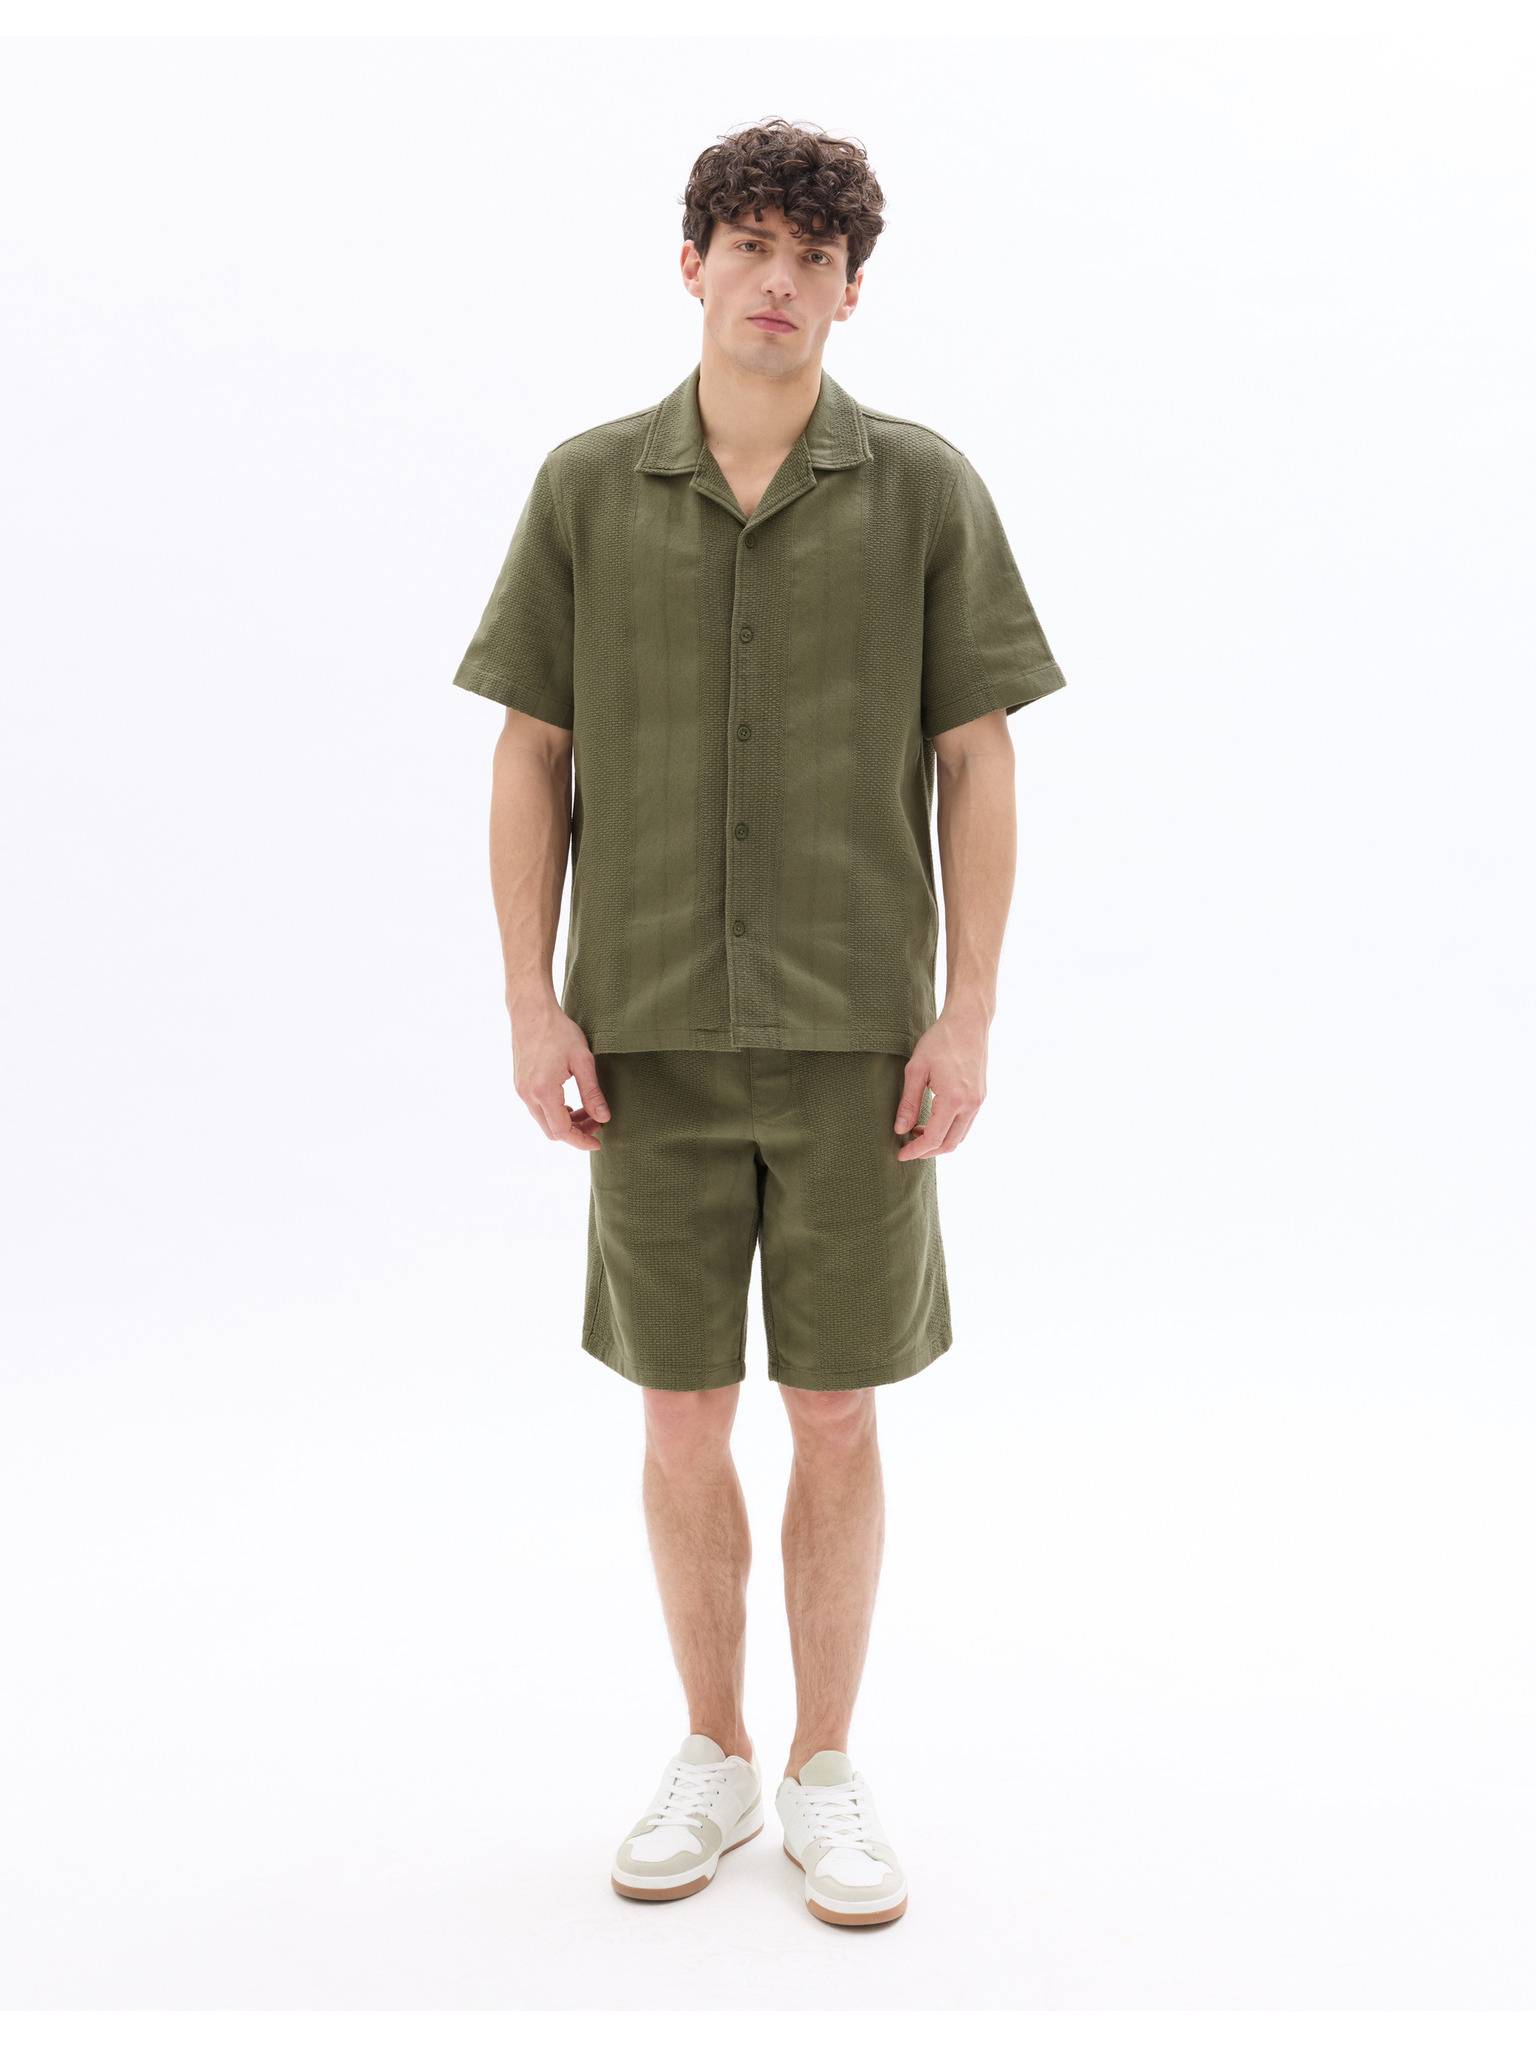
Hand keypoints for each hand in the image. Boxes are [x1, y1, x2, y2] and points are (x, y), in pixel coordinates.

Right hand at [509, 997, 609, 1151]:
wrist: (530, 1010)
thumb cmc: (558, 1031)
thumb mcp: (582, 1061)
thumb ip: (592, 1092)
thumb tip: (603, 1118)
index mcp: (544, 1091)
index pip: (562, 1131)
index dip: (581, 1141)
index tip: (598, 1143)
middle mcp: (527, 1095)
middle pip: (551, 1131)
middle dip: (576, 1132)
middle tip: (597, 1122)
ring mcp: (520, 1090)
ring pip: (543, 1121)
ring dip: (566, 1122)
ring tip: (587, 1111)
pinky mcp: (519, 1084)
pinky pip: (537, 1109)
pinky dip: (555, 1112)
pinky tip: (570, 1103)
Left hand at [894, 1011, 988, 1161]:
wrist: (969, 1021)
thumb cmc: (940, 1041)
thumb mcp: (916, 1070)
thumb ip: (908, 1102)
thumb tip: (900, 1129)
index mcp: (953, 1100)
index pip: (933, 1138)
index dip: (915, 1150)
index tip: (900, 1154)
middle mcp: (970, 1105)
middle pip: (949, 1144)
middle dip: (927, 1151)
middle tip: (907, 1147)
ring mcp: (979, 1101)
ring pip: (960, 1136)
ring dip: (939, 1141)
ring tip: (917, 1132)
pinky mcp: (981, 1096)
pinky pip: (966, 1124)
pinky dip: (950, 1130)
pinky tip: (933, 1120)